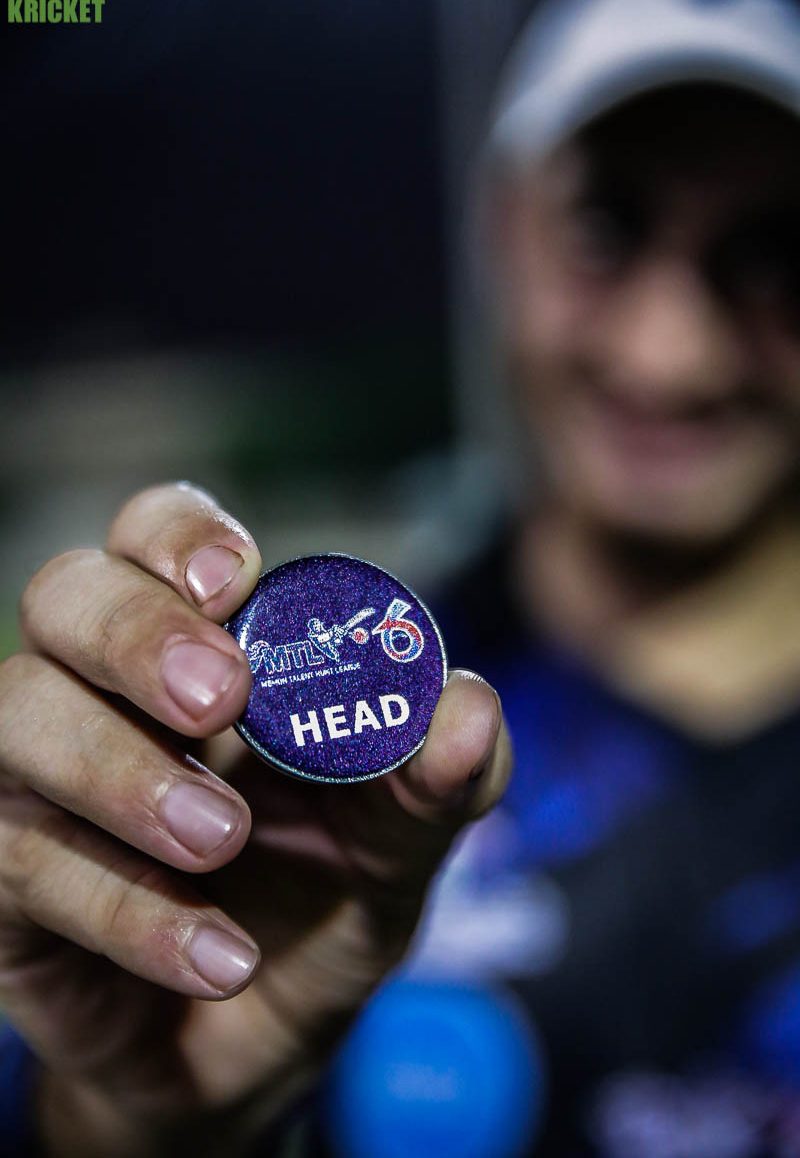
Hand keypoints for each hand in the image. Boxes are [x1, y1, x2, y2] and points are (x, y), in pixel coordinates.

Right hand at [0, 483, 510, 1155]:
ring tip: (221, 838)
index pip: (153, 537)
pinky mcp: (9, 886)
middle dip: (136, 633)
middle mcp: (106, 692)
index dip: (177, 535)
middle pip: (62, 595)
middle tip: (216, 699)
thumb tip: (469, 712)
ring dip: (123, 772)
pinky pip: (27, 867)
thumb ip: (439, 777)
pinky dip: (131, 912)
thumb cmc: (319, 901)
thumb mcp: (397, 842)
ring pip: (18, 717)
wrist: (257, 1046)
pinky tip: (221, 959)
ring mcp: (41, 782)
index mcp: (203, 648)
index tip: (233, 580)